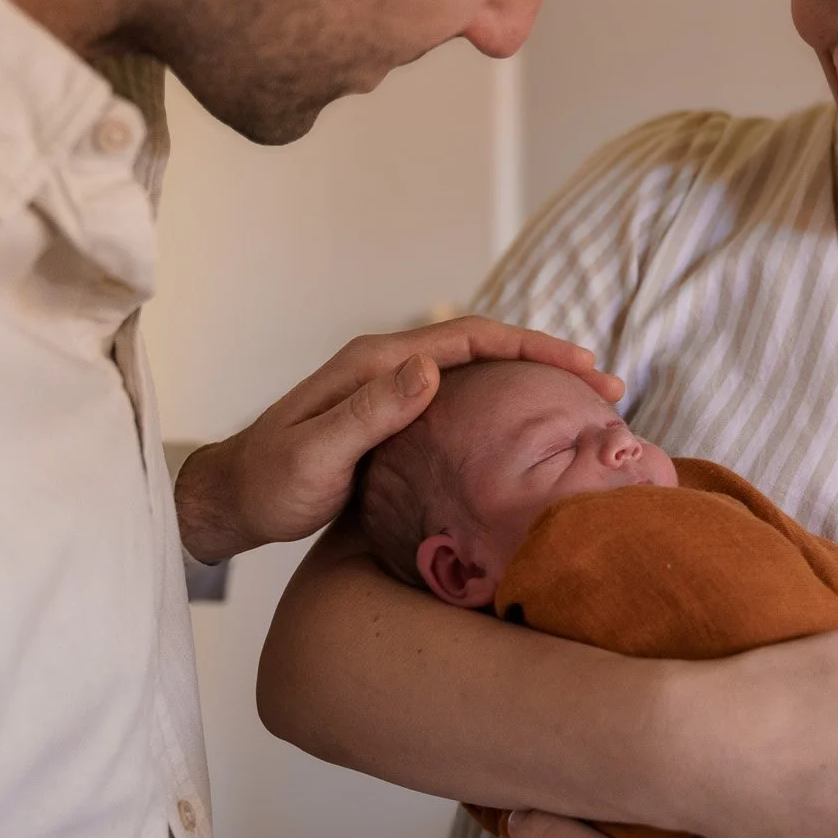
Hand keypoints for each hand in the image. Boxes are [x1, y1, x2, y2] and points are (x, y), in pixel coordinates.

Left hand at [174, 317, 621, 563]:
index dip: (532, 347)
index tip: (582, 367)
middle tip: (605, 386)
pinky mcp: (394, 414)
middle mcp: (390, 364)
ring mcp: (392, 387)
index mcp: (378, 362)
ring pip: (479, 371)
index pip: (472, 338)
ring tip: (584, 405)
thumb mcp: (317, 454)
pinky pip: (464, 397)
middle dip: (548, 360)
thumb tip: (430, 368)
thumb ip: (370, 412)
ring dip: (532, 380)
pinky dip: (506, 402)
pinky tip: (529, 429)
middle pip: (486, 347)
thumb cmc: (270, 485)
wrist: (232, 500)